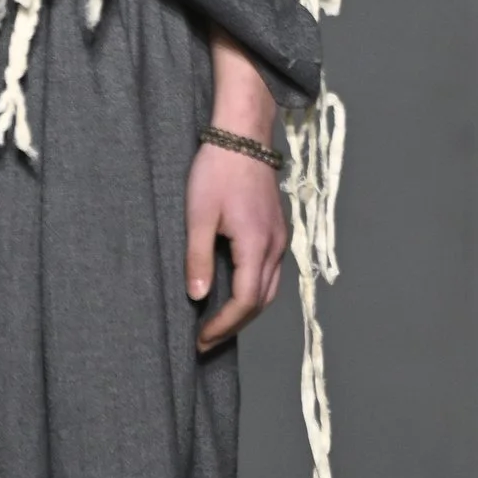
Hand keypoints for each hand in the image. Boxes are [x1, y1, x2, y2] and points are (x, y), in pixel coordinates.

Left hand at [186, 134, 286, 351]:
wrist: (243, 135)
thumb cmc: (218, 170)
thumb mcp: (198, 215)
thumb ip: (198, 258)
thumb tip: (198, 297)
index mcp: (256, 245)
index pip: (245, 301)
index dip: (224, 325)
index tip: (202, 339)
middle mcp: (275, 247)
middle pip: (260, 302)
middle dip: (234, 325)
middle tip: (206, 341)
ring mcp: (280, 238)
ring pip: (269, 289)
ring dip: (246, 311)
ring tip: (218, 324)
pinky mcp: (276, 230)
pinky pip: (271, 273)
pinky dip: (254, 292)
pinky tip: (233, 293)